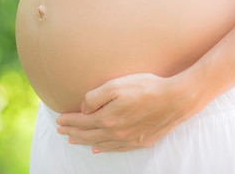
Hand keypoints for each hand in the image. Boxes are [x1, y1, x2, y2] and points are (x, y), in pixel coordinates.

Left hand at [55, 73, 198, 152]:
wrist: (176, 99)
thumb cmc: (146, 88)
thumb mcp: (115, 85)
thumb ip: (95, 97)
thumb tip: (83, 109)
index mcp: (108, 119)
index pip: (81, 122)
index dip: (68, 121)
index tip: (58, 119)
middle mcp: (116, 133)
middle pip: (88, 135)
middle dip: (72, 132)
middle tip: (60, 130)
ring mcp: (129, 139)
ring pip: (101, 144)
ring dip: (85, 142)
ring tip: (73, 140)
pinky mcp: (141, 141)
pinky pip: (117, 149)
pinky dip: (104, 149)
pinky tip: (98, 149)